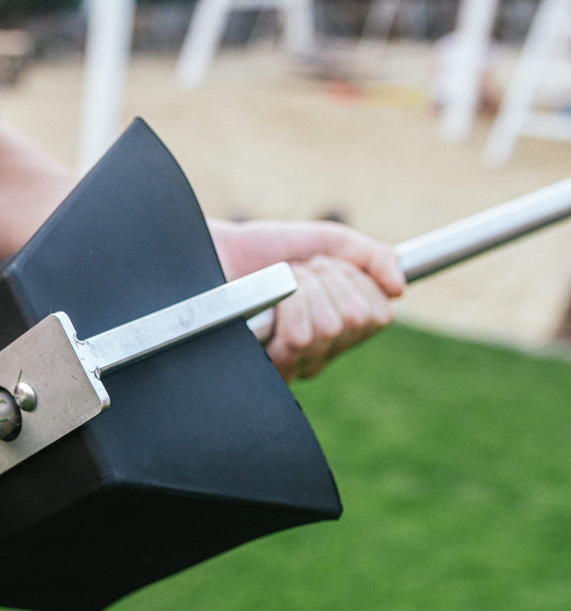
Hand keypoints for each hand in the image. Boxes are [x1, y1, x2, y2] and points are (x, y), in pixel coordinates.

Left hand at [212, 220, 406, 380]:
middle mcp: (319, 355)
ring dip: (303, 288)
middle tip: (298, 274)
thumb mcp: (331, 243)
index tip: (322, 266)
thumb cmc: (267, 252)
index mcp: (341, 332)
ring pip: (329, 327)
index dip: (353, 280)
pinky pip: (300, 337)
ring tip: (280, 283)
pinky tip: (269, 299)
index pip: (379, 315)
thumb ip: (374, 259)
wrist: (212, 252)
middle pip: (354, 320)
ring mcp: (292, 363)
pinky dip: (287, 302)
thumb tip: (400, 290)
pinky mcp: (266, 366)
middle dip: (326, 280)